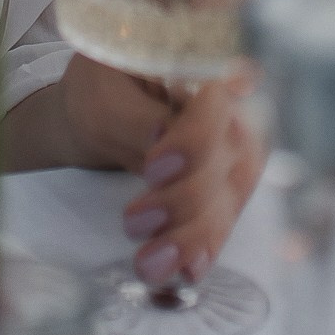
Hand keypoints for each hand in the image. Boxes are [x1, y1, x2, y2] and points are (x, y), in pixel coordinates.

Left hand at [60, 52, 267, 290]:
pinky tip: (188, 272)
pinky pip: (226, 218)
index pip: (219, 101)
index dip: (196, 139)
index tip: (155, 167)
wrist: (98, 108)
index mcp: (206, 62)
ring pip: (230, 195)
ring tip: (149, 264)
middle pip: (231, 156)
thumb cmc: (101, 86)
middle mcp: (235, 102)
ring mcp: (236, 146)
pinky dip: (207, 248)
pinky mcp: (227, 183)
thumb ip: (132, 113)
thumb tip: (162, 136)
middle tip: (133, 222)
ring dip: (193, 236)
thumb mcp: (102, 89)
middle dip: (186, 199)